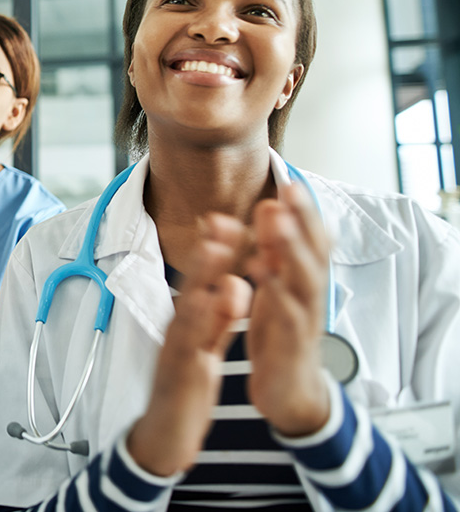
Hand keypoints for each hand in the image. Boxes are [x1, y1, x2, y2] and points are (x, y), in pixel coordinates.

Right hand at [129, 214, 252, 475]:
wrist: (164, 437)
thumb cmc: (185, 390)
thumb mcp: (205, 347)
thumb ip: (220, 318)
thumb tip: (234, 284)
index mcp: (191, 325)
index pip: (206, 284)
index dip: (218, 251)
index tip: (232, 218)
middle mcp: (180, 330)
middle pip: (194, 285)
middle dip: (209, 252)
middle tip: (223, 218)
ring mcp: (177, 351)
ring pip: (190, 308)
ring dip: (201, 277)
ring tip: (215, 247)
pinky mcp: (180, 375)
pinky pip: (189, 345)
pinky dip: (199, 323)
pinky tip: (207, 304)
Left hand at [245, 183, 331, 436]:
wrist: (287, 392)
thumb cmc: (281, 335)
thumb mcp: (276, 287)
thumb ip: (272, 251)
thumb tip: (270, 208)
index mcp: (301, 281)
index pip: (307, 240)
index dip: (301, 213)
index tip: (289, 180)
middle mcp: (307, 295)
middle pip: (311, 253)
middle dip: (302, 220)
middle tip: (290, 189)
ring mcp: (302, 319)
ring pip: (303, 280)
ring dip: (292, 250)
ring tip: (280, 222)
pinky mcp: (290, 344)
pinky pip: (285, 317)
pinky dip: (274, 293)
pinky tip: (261, 272)